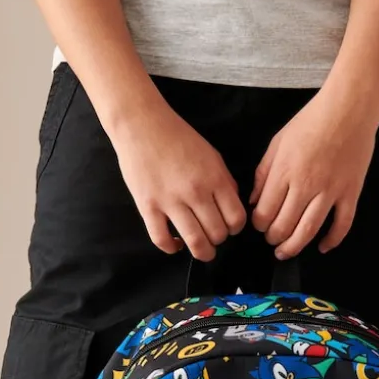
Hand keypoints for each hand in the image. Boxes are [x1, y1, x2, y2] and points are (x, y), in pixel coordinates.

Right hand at [114, 105, 245, 260]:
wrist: (143, 126)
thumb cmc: (179, 138)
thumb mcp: (212, 156)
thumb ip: (224, 182)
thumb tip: (232, 207)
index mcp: (215, 179)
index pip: (236, 218)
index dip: (235, 227)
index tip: (229, 226)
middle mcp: (195, 193)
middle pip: (217, 233)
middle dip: (219, 240)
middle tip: (213, 235)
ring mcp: (170, 201)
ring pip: (195, 241)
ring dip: (202, 252)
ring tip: (201, 250)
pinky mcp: (148, 207)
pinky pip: (161, 239)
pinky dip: (172, 248)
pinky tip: (176, 244)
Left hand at [250, 89, 377, 258]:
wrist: (348, 109)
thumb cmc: (311, 121)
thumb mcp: (277, 142)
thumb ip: (263, 173)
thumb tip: (255, 201)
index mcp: (285, 171)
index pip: (265, 212)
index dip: (259, 225)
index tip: (259, 225)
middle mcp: (306, 185)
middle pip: (284, 225)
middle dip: (273, 238)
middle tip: (272, 240)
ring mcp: (330, 191)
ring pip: (309, 230)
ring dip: (294, 246)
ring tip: (286, 251)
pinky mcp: (351, 193)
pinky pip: (342, 224)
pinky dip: (331, 240)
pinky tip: (322, 247)